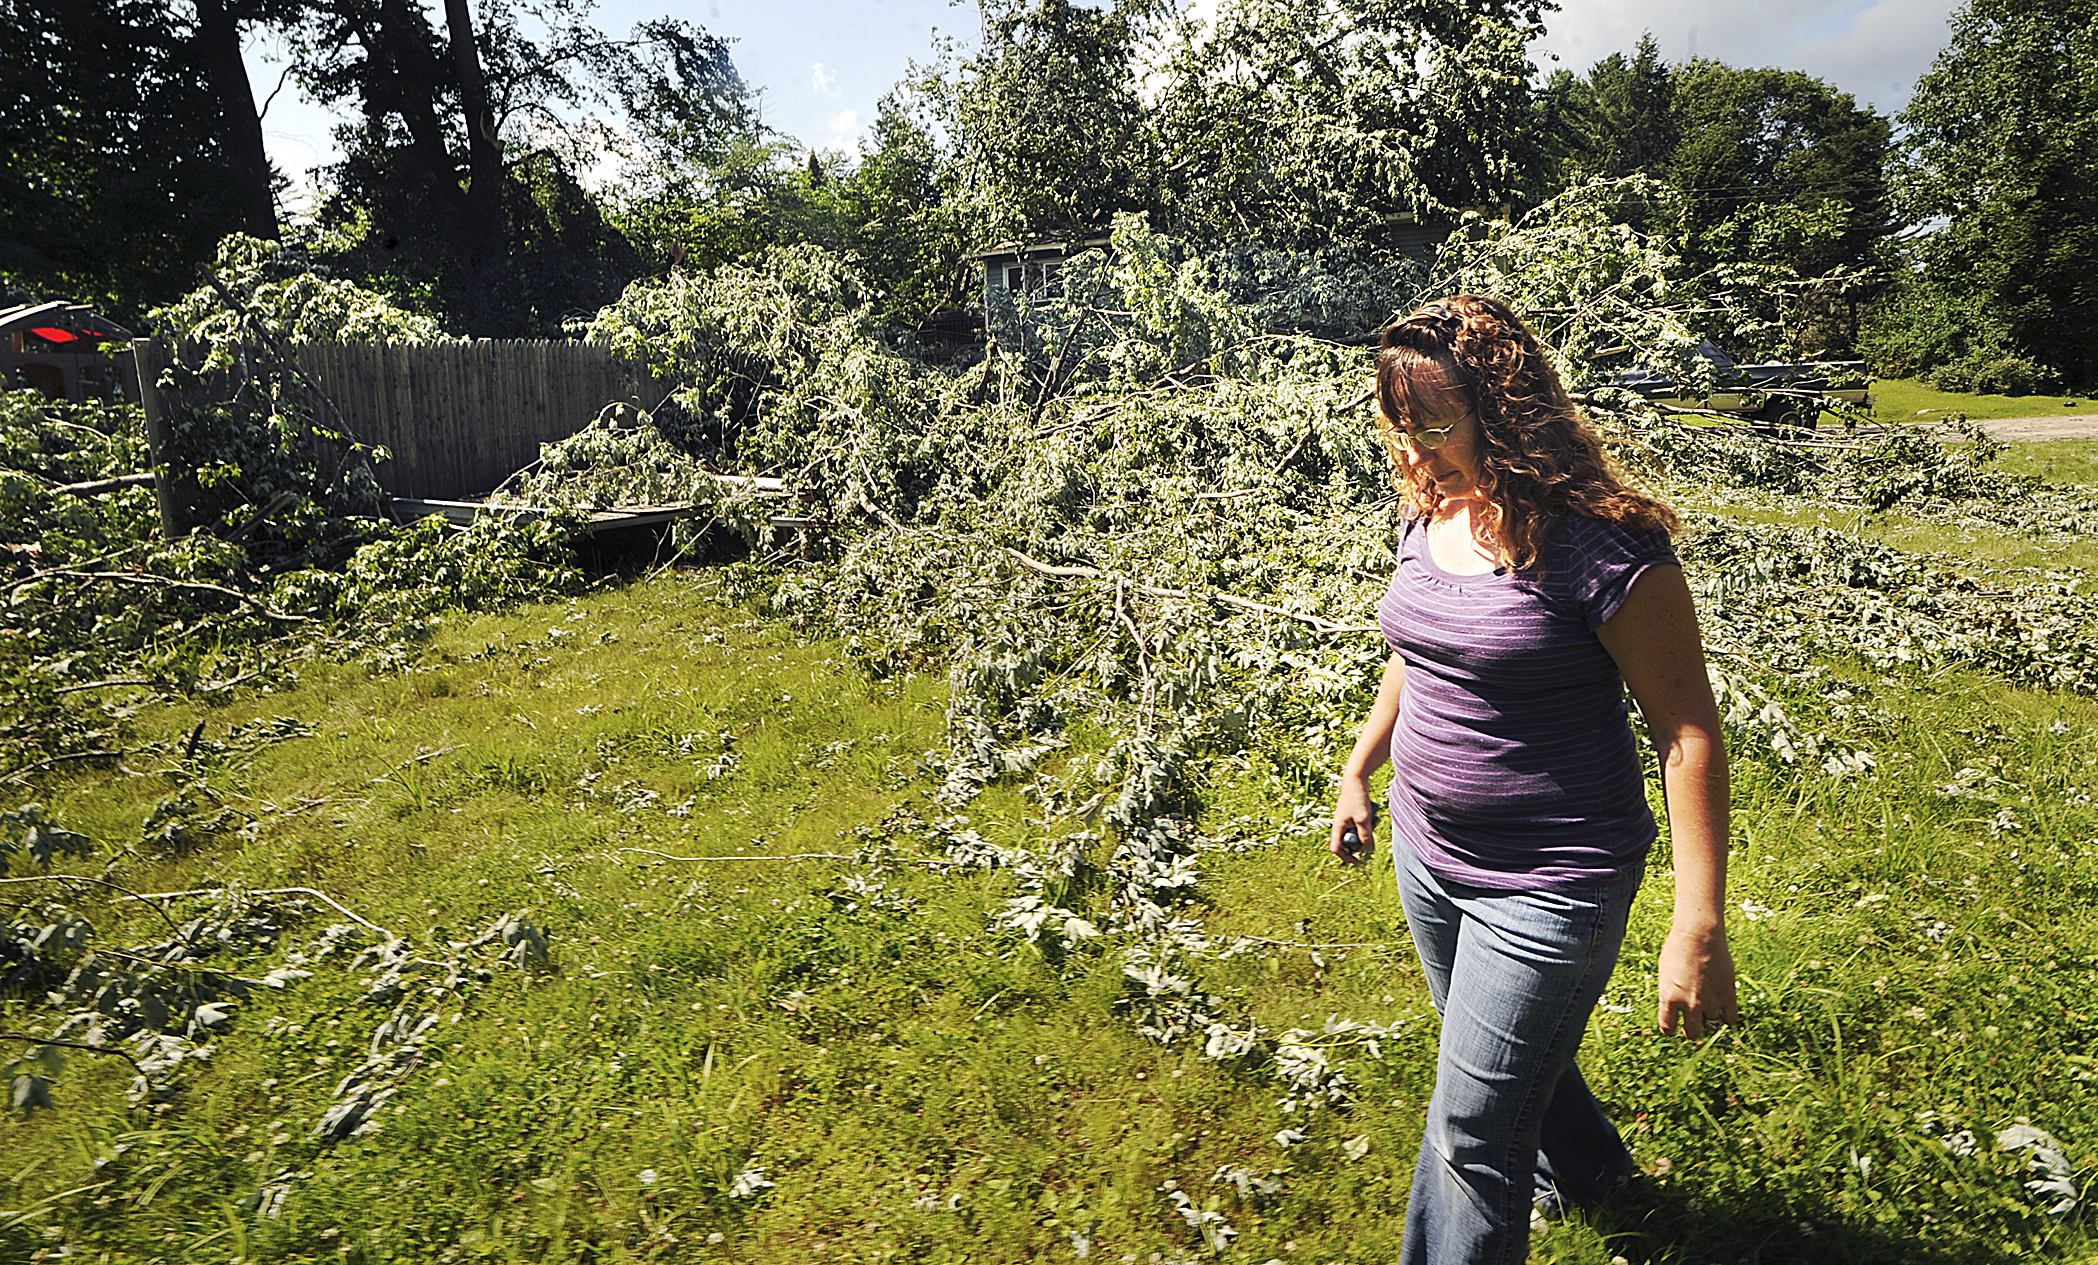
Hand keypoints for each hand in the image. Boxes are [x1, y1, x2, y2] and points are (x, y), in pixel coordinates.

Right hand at [1330, 777, 1377, 865]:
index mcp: (1338, 827)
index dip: (1346, 857)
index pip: (1336, 848)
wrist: (1356, 777)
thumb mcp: (1364, 818)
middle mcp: (1341, 824)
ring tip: (1375, 820)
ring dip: (1368, 830)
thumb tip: (1367, 848)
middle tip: (1373, 836)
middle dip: (1363, 841)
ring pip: (1358, 832)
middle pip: (1350, 841)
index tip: (1358, 861)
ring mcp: (1347, 818)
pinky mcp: (1353, 812)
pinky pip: (1361, 823)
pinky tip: (1375, 815)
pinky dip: (1368, 822)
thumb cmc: (1358, 797)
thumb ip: (1365, 835)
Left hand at [1657, 922, 1737, 1038]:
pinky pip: (1730, 1019)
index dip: (1672, 1029)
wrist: (1699, 935)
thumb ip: (1669, 995)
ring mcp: (1710, 1001)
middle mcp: (1689, 1004)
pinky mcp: (1728, 995)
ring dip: (1709, 1020)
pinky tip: (1722, 1008)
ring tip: (1708, 1009)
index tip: (1675, 1026)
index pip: (1668, 1029)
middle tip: (1693, 1022)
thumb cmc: (1678, 950)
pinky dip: (1726, 1017)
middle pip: (1693, 1033)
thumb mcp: (1665, 974)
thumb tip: (1676, 1012)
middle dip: (1692, 1030)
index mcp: (1669, 999)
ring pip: (1712, 1026)